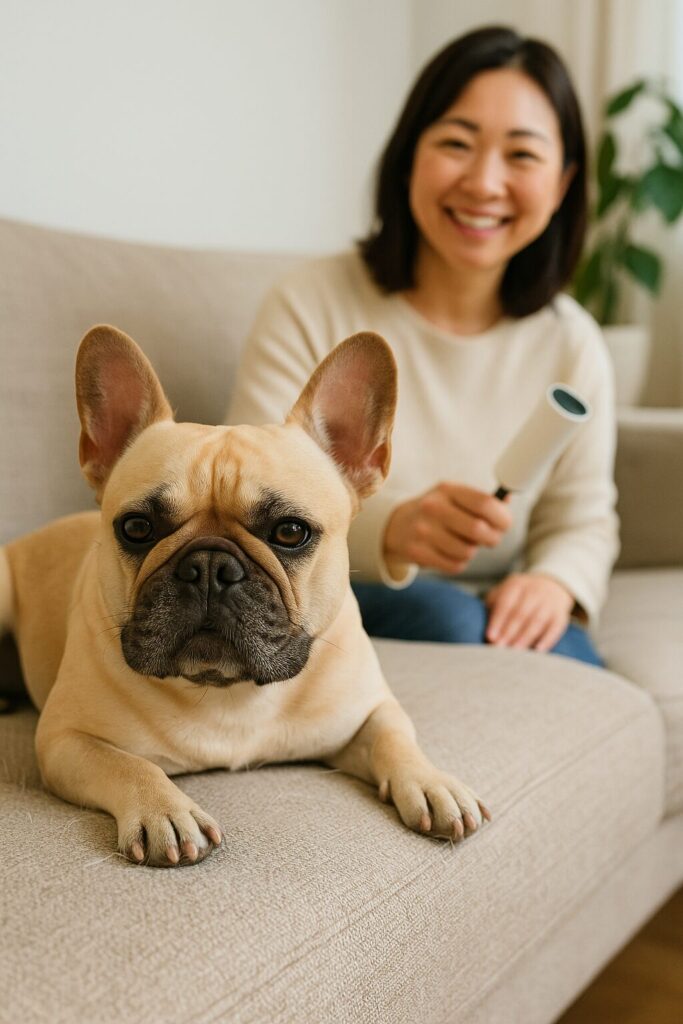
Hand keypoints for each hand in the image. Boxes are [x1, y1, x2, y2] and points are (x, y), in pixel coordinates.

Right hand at [383, 483, 511, 574]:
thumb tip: (508, 497)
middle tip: (490, 539)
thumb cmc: (437, 512)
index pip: (484, 503)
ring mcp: (423, 530)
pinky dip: (458, 563)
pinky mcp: (417, 551)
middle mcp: (433, 507)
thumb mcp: (455, 497)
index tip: (504, 525)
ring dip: (471, 552)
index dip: (502, 518)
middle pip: (478, 529)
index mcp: (447, 489)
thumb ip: (482, 500)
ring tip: (462, 544)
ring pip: (467, 551)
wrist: (398, 526)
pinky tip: (449, 553)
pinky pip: (454, 565)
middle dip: (492, 539)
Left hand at [485, 573, 573, 651]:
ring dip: (525, 637)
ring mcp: (549, 603)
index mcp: (516, 585)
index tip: (490, 637)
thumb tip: (486, 633)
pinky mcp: (561, 615)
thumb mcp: (504, 593)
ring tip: (515, 652)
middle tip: (500, 648)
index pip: (506, 603)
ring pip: (537, 620)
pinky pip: (555, 628)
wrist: (551, 586)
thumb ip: (493, 608)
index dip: (498, 621)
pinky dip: (547, 640)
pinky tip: (538, 651)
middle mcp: (534, 591)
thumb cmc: (518, 597)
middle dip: (510, 632)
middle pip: (521, 613)